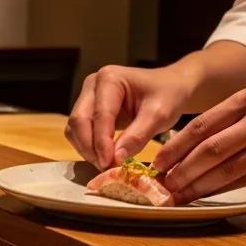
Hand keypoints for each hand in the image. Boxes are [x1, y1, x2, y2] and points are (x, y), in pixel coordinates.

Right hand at [65, 64, 192, 168]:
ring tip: (106, 164)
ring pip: (74, 128)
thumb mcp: (160, 114)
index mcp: (109, 79)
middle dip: (90, 147)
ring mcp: (87, 97)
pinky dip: (88, 147)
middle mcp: (92, 85)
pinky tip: (104, 156)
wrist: (171, 88)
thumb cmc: (168, 96)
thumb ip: (137, 135)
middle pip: (78, 120)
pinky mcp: (87, 110)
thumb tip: (116, 159)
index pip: (99, 115)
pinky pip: (78, 132)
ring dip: (87, 149)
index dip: (102, 142)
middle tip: (106, 167)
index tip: (109, 164)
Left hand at [154, 85, 245, 202]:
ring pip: (227, 169)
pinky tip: (204, 195)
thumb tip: (183, 146)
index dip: (175, 146)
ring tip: (177, 194)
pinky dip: (221, 190)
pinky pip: (245, 180)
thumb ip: (227, 119)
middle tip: (162, 183)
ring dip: (198, 185)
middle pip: (210, 149)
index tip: (157, 161)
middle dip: (182, 169)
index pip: (201, 125)